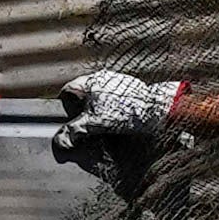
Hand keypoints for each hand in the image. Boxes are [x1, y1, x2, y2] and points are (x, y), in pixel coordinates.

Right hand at [59, 66, 179, 170]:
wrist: (159, 109)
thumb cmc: (127, 113)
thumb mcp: (96, 124)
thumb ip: (74, 131)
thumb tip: (59, 142)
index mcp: (89, 82)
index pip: (66, 93)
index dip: (68, 110)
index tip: (77, 121)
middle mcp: (101, 77)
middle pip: (82, 96)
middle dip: (84, 112)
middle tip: (92, 126)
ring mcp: (116, 81)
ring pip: (97, 98)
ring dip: (99, 111)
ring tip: (109, 124)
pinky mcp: (128, 87)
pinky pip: (112, 98)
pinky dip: (113, 109)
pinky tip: (121, 119)